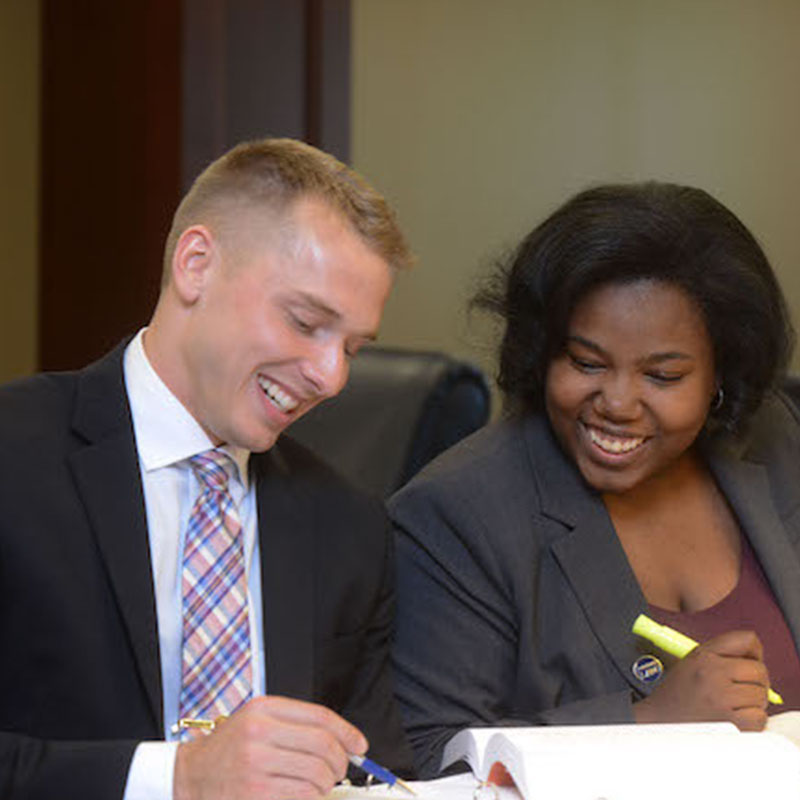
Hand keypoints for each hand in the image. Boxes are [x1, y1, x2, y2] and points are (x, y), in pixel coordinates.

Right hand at [173, 695, 367, 799]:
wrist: (189, 776)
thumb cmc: (229, 749)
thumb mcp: (258, 720)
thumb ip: (297, 725)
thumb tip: (345, 741)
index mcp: (264, 709)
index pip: (320, 716)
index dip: (347, 731)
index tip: (360, 745)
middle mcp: (260, 733)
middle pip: (323, 745)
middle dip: (340, 761)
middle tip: (340, 769)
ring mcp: (256, 765)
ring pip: (316, 774)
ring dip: (326, 783)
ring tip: (319, 784)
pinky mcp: (255, 794)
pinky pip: (302, 796)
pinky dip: (312, 797)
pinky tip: (305, 794)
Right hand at [633, 629, 769, 730]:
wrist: (658, 721)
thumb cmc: (676, 694)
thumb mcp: (691, 661)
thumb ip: (720, 654)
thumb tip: (756, 656)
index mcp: (703, 655)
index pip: (746, 640)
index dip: (754, 652)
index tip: (751, 661)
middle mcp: (712, 673)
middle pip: (759, 671)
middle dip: (757, 681)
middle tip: (744, 689)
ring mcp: (721, 698)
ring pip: (761, 695)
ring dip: (754, 703)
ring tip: (736, 705)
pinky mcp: (730, 723)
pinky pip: (760, 717)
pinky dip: (754, 720)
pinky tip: (736, 718)